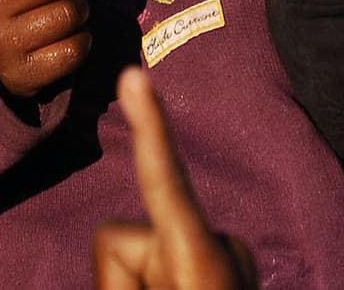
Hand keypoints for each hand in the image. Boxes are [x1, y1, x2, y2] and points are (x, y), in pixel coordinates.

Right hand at [91, 67, 256, 288]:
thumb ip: (118, 271)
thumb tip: (114, 241)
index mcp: (202, 259)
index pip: (165, 180)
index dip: (146, 126)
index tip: (133, 73)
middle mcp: (221, 247)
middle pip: (123, 236)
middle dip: (127, 276)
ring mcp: (228, 258)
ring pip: (144, 251)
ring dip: (147, 283)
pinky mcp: (229, 267)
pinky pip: (168, 262)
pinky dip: (163, 282)